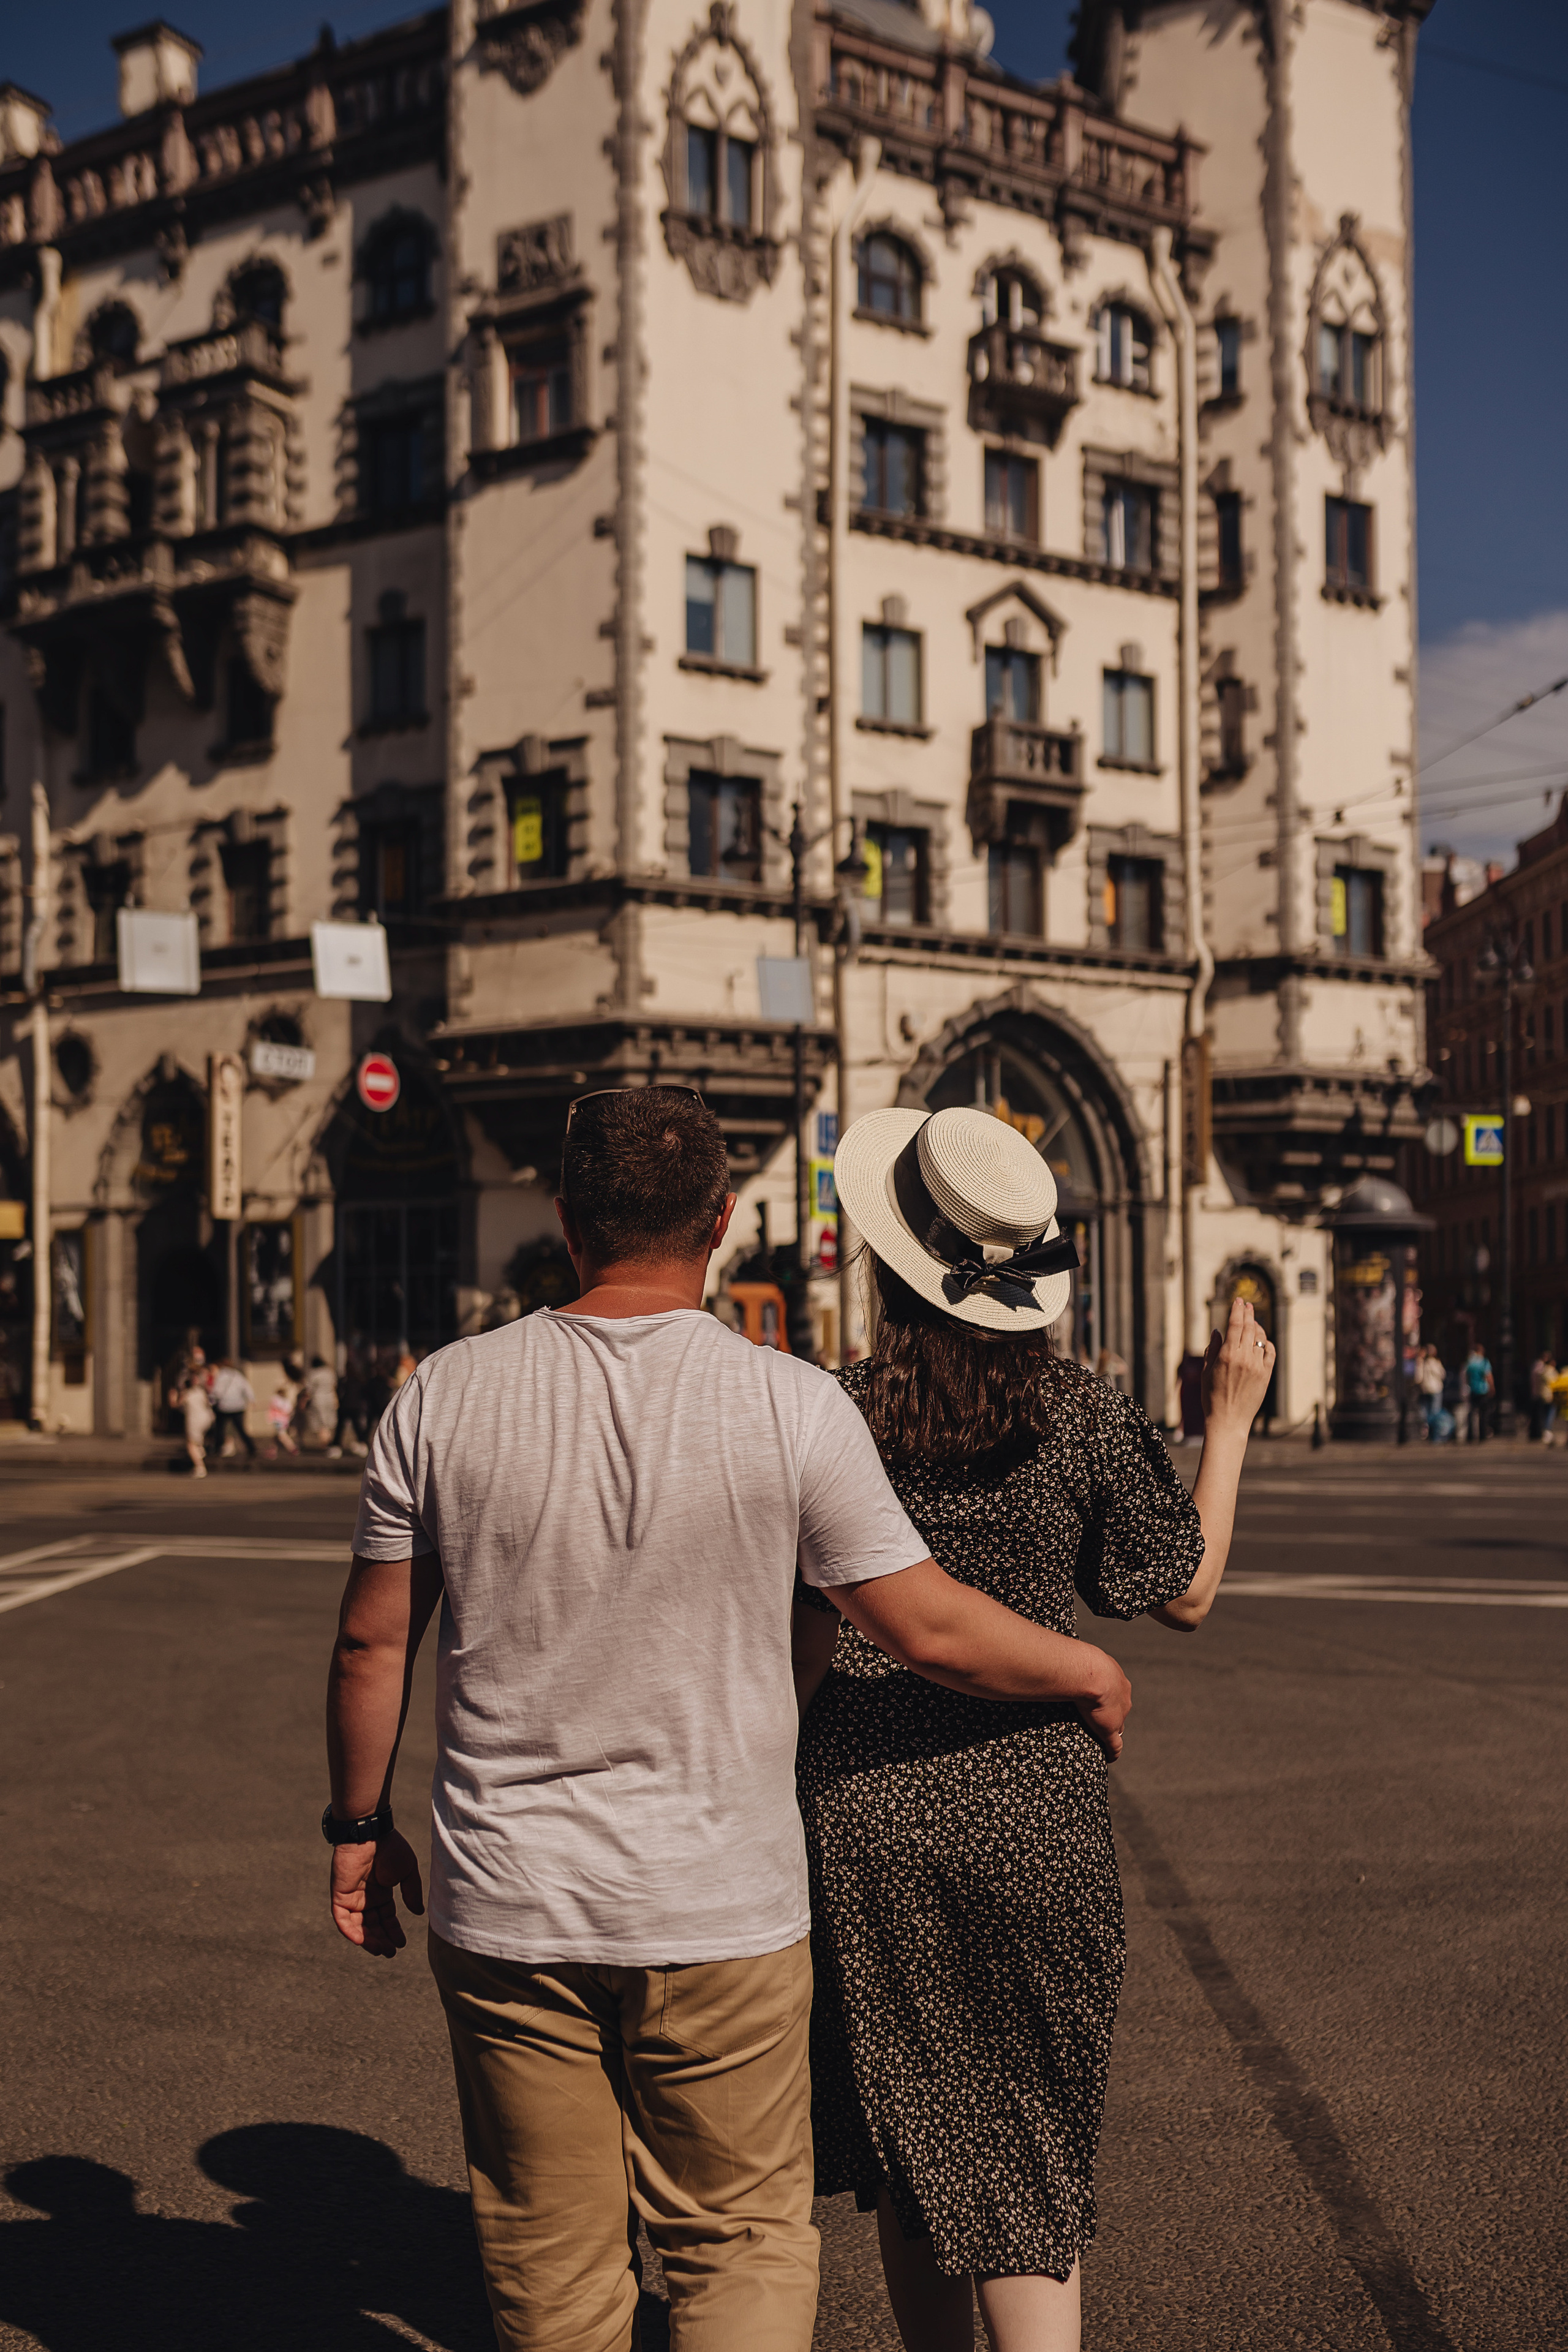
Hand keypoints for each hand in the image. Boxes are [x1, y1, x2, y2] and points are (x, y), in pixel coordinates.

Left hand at [330, 1830, 424, 1957]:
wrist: (370, 1831)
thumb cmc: (390, 1847)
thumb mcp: (407, 1871)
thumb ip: (411, 1892)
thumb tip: (417, 1913)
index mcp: (381, 1891)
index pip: (386, 1917)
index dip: (393, 1931)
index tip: (402, 1943)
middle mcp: (365, 1896)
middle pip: (372, 1925)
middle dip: (381, 1940)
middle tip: (391, 1952)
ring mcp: (351, 1896)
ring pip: (357, 1926)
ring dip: (368, 1940)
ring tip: (381, 1950)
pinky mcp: (339, 1894)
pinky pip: (342, 1918)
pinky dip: (350, 1931)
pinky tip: (362, 1941)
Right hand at [1075, 1648, 1131, 1762]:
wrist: (1089, 1672)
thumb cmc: (1078, 1661)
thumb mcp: (1078, 1658)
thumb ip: (1068, 1662)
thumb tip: (1047, 1657)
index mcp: (1117, 1679)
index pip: (1115, 1692)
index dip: (1106, 1698)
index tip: (1096, 1701)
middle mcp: (1123, 1697)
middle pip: (1119, 1710)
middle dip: (1111, 1715)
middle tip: (1097, 1719)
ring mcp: (1118, 1715)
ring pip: (1119, 1727)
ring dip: (1111, 1732)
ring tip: (1100, 1738)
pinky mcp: (1111, 1729)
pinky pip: (1115, 1746)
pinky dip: (1112, 1752)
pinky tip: (1108, 1757)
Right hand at [1201, 1295, 1274, 1435]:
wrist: (1228, 1421)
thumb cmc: (1212, 1398)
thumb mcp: (1206, 1371)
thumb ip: (1212, 1349)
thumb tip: (1217, 1331)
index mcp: (1227, 1355)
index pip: (1235, 1325)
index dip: (1237, 1310)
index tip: (1238, 1301)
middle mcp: (1244, 1358)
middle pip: (1249, 1328)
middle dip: (1248, 1313)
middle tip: (1247, 1304)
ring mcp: (1257, 1366)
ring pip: (1260, 1338)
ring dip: (1257, 1327)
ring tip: (1253, 1322)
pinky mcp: (1266, 1375)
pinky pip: (1270, 1353)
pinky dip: (1266, 1343)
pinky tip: (1262, 1341)